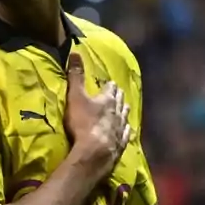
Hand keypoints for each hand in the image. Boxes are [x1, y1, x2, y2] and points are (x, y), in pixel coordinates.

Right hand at [64, 53, 130, 181]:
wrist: (95, 152)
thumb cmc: (83, 123)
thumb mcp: (75, 97)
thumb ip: (76, 76)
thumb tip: (76, 51)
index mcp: (107, 100)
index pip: (111, 88)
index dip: (110, 85)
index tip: (110, 83)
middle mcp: (118, 113)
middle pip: (120, 101)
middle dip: (119, 96)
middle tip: (119, 93)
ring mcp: (121, 129)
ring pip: (125, 117)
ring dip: (124, 111)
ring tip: (125, 108)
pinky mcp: (121, 144)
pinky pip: (126, 134)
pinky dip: (127, 130)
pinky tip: (129, 131)